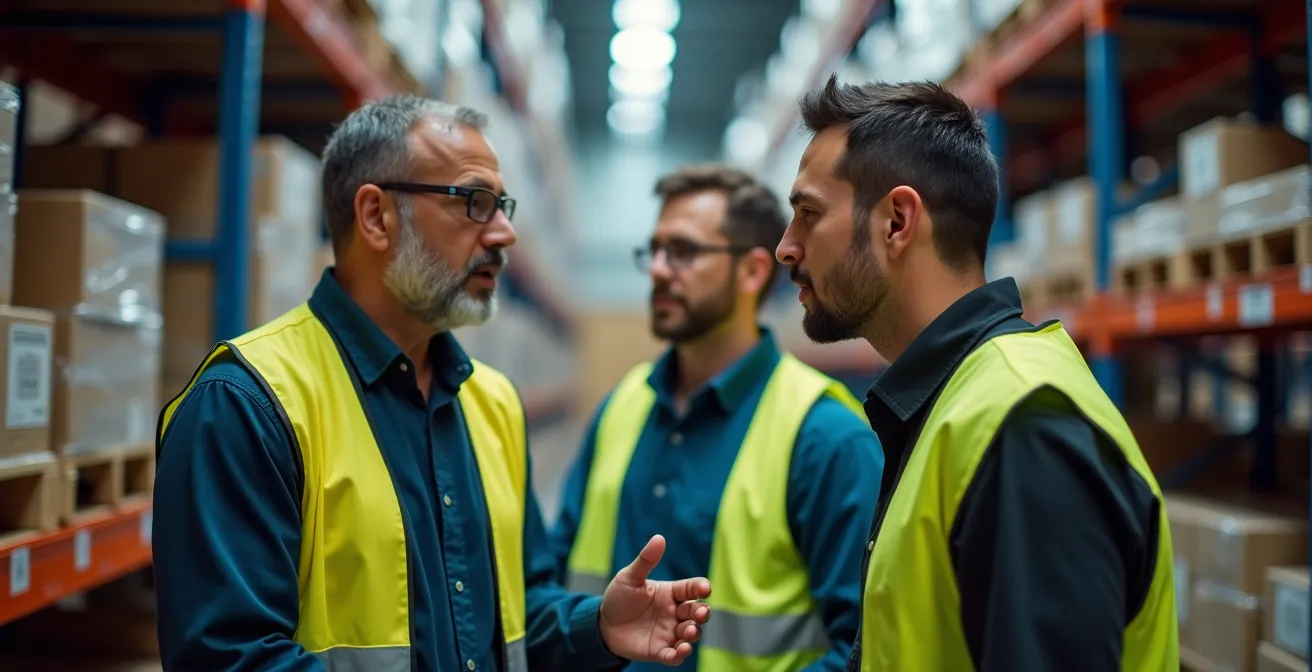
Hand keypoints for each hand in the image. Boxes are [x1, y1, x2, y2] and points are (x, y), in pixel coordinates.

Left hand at [598, 534, 711, 664]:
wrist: (602, 625)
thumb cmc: (619, 598)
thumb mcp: (629, 577)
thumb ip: (646, 560)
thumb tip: (659, 537)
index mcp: (670, 593)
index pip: (691, 589)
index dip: (700, 588)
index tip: (705, 588)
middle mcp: (674, 613)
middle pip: (696, 612)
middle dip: (702, 612)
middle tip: (700, 613)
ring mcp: (669, 632)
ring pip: (690, 633)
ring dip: (693, 633)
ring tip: (688, 632)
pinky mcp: (660, 650)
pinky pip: (674, 655)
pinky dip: (680, 654)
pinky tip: (680, 651)